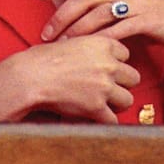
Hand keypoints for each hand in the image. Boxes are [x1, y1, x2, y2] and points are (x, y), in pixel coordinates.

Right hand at [13, 32, 141, 123]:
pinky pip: (113, 120)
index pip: (126, 54)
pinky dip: (107, 122)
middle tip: (110, 89)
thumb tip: (95, 55)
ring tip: (106, 105)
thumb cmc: (42, 59)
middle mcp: (109, 64)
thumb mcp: (71, 41)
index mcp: (103, 44)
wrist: (30, 77)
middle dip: (122, 84)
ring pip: (128, 99)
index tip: (107, 69)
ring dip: (118, 103)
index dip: (116, 63)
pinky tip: (99, 119)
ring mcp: (104, 86)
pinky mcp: (96, 107)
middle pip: (133, 77)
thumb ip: (90, 48)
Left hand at [38, 0, 163, 54]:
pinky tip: (89, 51)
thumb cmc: (153, 18)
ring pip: (98, 14)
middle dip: (61, 15)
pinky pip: (118, 29)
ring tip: (63, 45)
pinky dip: (101, 40)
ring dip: (77, 31)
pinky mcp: (147, 20)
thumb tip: (70, 8)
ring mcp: (138, 3)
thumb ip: (104, 1)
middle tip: (46, 34)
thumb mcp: (128, 2)